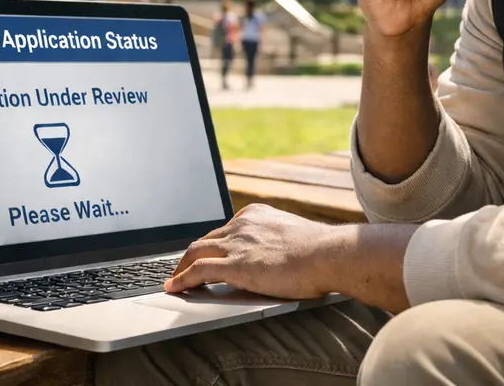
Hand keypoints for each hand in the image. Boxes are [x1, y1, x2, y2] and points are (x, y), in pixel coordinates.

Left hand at [165, 204, 339, 299]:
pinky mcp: (236, 265)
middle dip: (190, 255)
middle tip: (181, 269)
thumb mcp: (292, 238)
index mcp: (256, 215)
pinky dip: (182, 280)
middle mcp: (242, 224)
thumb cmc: (321, 251)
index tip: (204, 254)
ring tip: (174, 281)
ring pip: (196, 252)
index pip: (224, 230)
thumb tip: (271, 259)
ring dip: (181, 268)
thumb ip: (275, 243)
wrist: (329, 254)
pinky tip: (174, 288)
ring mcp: (238, 243)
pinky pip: (199, 271)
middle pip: (205, 239)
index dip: (211, 245)